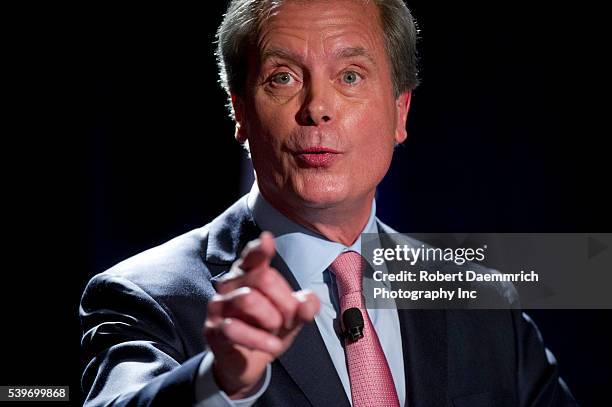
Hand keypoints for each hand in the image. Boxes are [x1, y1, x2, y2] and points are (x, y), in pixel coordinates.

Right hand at [203, 231, 319, 398]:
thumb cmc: (267, 330)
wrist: (246, 364)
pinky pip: (234, 329)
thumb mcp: (291, 318)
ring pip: (248, 299)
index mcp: (249, 274)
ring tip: (276, 332)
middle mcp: (230, 284)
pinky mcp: (213, 330)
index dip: (259, 249)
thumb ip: (303, 307)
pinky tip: (272, 346)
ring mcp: (219, 306)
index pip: (253, 257)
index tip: (268, 241)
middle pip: (264, 278)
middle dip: (285, 301)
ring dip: (271, 318)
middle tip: (289, 320)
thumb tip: (309, 301)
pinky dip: (260, 339)